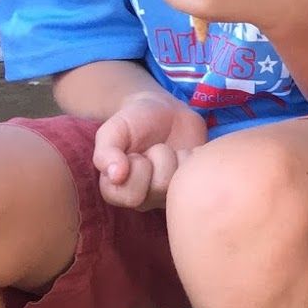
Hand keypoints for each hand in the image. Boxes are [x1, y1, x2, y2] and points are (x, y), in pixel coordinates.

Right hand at [92, 91, 209, 209]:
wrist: (163, 110)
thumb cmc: (133, 122)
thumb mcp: (112, 131)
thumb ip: (106, 153)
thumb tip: (115, 176)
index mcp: (118, 191)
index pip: (131, 197)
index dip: (136, 168)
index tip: (134, 154)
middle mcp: (144, 197)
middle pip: (159, 188)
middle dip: (159, 158)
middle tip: (153, 148)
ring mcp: (169, 192)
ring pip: (180, 181)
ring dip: (176, 155)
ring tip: (168, 148)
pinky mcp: (192, 181)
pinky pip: (202, 174)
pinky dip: (194, 155)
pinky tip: (185, 150)